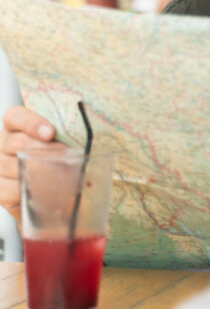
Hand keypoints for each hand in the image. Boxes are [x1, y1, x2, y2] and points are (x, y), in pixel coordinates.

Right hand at [0, 106, 61, 221]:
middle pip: (18, 143)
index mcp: (16, 126)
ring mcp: (0, 167)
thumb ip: (70, 135)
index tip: (51, 133)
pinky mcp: (0, 191)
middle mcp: (3, 144)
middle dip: (46, 151)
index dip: (31, 123)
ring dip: (42, 173)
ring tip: (66, 178)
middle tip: (69, 158)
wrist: (43, 187)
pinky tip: (49, 195)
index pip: (16, 117)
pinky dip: (32, 194)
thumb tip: (96, 138)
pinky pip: (11, 192)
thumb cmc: (58, 155)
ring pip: (15, 168)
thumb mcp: (62, 140)